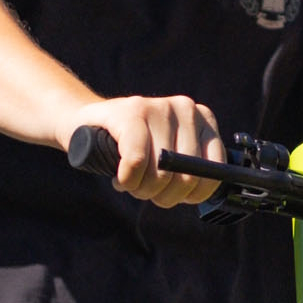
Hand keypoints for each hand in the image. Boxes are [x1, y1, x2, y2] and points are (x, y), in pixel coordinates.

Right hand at [75, 94, 224, 208]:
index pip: (215, 171)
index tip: (172, 195)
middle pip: (186, 177)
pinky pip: (137, 162)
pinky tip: (120, 178)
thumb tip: (201, 193)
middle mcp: (186, 108)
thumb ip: (191, 170)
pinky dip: (128, 179)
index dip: (192, 195)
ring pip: (161, 173)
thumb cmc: (132, 147)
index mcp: (203, 120)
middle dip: (162, 195)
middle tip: (143, 189)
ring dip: (141, 189)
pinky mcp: (132, 112)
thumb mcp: (169, 157)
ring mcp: (159, 107)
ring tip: (130, 181)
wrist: (87, 124)